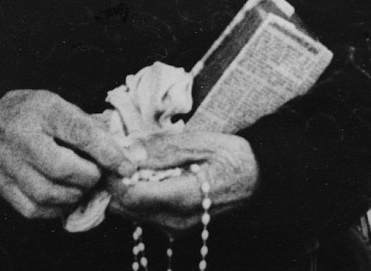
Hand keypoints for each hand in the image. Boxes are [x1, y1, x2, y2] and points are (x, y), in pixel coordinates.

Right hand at [0, 90, 137, 220]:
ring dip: (74, 195)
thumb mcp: (67, 108)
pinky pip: (33, 209)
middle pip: (60, 168)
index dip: (107, 153)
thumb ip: (93, 131)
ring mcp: (4, 161)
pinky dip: (56, 208)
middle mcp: (18, 134)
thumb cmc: (42, 113)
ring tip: (82, 186)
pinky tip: (64, 197)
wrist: (0, 116)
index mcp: (42, 109)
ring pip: (46, 193)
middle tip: (97, 175)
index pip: (79, 132)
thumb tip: (124, 161)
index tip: (127, 167)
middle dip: (88, 177)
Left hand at [108, 130, 257, 235]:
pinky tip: (146, 174)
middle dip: (113, 182)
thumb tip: (129, 151)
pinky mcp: (175, 228)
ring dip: (123, 188)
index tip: (110, 153)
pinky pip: (143, 214)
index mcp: (182, 199)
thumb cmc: (234, 157)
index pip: (129, 196)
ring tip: (131, 160)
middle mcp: (175, 221)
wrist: (260, 179)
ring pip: (130, 213)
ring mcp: (175, 228)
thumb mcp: (202, 142)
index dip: (113, 175)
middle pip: (124, 208)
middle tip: (116, 153)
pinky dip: (136, 194)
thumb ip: (163, 149)